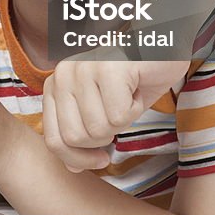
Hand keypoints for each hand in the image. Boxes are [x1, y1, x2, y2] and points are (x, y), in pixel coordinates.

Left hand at [42, 58, 188, 171]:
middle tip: (118, 113)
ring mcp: (83, 69)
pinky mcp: (107, 68)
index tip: (101, 158)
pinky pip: (119, 115)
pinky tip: (136, 88)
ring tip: (127, 95)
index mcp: (54, 86)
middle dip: (104, 138)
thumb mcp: (102, 113)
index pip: (54, 141)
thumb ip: (82, 138)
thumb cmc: (130, 82)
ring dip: (123, 120)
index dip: (77, 159)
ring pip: (99, 129)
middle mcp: (62, 74)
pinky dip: (135, 109)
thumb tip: (72, 168)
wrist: (160, 46)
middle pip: (76, 139)